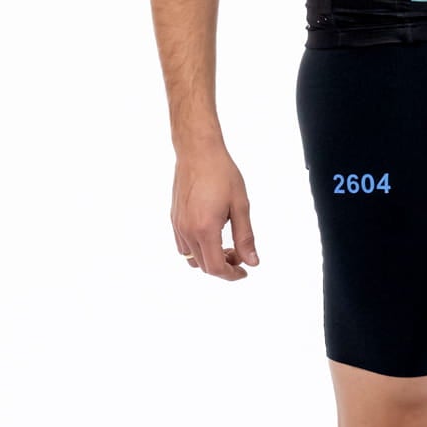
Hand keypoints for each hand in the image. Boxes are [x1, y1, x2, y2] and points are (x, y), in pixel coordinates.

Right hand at [172, 144, 258, 280]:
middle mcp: (187, 230)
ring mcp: (178, 225)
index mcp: (205, 229)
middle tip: (240, 254)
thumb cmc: (221, 173)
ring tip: (226, 245)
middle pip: (204, 266)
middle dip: (224, 266)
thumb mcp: (241, 206)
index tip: (244, 271)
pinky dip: (198, 249)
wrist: (198, 152)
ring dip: (209, 259)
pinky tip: (212, 235)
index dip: (232, 275)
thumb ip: (245, 237)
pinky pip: (183, 245)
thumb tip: (252, 261)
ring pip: (192, 258)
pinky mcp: (174, 218)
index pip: (216, 268)